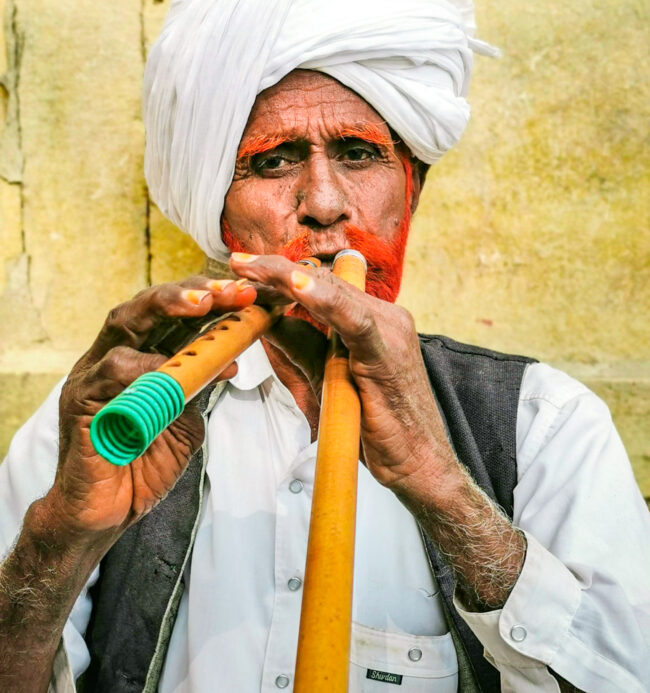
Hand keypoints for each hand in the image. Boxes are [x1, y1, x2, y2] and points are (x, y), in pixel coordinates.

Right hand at [46, 277, 256, 543]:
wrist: (107, 515)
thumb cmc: (144, 463)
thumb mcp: (184, 420)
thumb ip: (199, 388)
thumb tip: (231, 358)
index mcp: (140, 356)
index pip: (174, 316)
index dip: (210, 300)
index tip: (249, 296)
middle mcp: (114, 355)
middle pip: (148, 305)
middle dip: (191, 292)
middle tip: (230, 290)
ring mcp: (93, 373)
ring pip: (124, 321)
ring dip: (167, 308)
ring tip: (204, 305)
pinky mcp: (79, 399)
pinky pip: (113, 370)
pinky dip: (147, 364)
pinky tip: (174, 366)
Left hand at [229, 254, 462, 501]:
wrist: (420, 465)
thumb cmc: (376, 427)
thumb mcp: (327, 379)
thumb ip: (303, 347)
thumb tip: (267, 322)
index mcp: (371, 320)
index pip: (321, 286)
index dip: (280, 276)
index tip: (243, 269)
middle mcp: (384, 317)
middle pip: (324, 282)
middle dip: (277, 271)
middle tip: (237, 262)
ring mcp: (390, 331)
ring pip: (335, 292)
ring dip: (289, 278)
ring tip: (253, 269)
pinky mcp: (389, 352)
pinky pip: (353, 320)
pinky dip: (324, 301)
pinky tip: (296, 287)